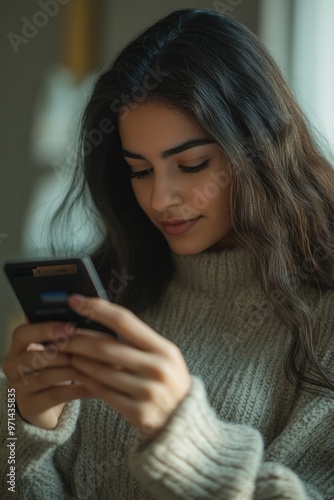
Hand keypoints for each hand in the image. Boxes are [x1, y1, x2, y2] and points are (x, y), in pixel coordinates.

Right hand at [2, 322, 90, 429]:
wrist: (49, 406)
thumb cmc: (55, 370)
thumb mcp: (56, 353)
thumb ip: (63, 339)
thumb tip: (86, 327)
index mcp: (17, 347)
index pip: (22, 334)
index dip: (45, 329)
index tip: (70, 328)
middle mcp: (12, 367)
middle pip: (31, 357)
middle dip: (61, 353)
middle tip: (83, 352)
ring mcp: (18, 389)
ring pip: (44, 377)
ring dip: (71, 371)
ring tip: (92, 368)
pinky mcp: (30, 407)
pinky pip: (55, 396)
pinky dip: (77, 390)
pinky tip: (93, 387)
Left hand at [64, 295, 190, 436]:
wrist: (183, 422)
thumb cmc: (167, 382)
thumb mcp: (163, 356)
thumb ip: (138, 340)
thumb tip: (100, 316)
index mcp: (165, 349)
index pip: (125, 320)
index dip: (98, 309)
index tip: (76, 300)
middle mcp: (157, 368)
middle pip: (106, 347)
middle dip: (78, 339)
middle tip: (61, 335)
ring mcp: (148, 392)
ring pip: (100, 371)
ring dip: (78, 360)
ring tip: (68, 354)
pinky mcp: (137, 413)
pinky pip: (103, 392)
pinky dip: (87, 380)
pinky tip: (79, 373)